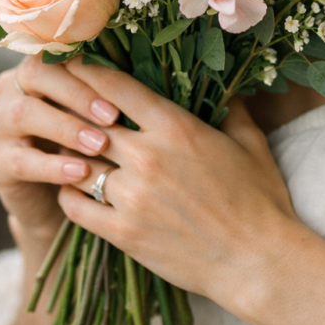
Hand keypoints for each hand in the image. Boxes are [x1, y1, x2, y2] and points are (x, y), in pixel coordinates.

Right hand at [0, 55, 120, 242]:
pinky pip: (20, 159)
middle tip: (112, 117)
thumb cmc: (87, 145)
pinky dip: (52, 166)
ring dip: (66, 127)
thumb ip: (107, 93)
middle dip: (77, 94)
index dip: (89, 69)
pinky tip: (80, 172)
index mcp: (38, 66)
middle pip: (37, 74)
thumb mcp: (96, 116)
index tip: (120, 90)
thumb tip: (141, 76)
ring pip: (24, 114)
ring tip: (99, 145)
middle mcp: (11, 87)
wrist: (60, 201)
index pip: (58, 52)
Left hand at [56, 60, 295, 312]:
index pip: (116, 87)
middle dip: (74, 113)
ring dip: (69, 155)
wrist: (257, 261)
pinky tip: (74, 187)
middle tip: (64, 107)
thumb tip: (224, 86)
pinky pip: (76, 205)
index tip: (74, 62)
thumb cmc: (261, 199)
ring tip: (68, 149)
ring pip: (76, 163)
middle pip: (88, 122)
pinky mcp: (123, 234)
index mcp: (176, 127)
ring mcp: (132, 197)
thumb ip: (231, 109)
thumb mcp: (251, 143)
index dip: (89, 70)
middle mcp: (147, 156)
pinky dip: (69, 193)